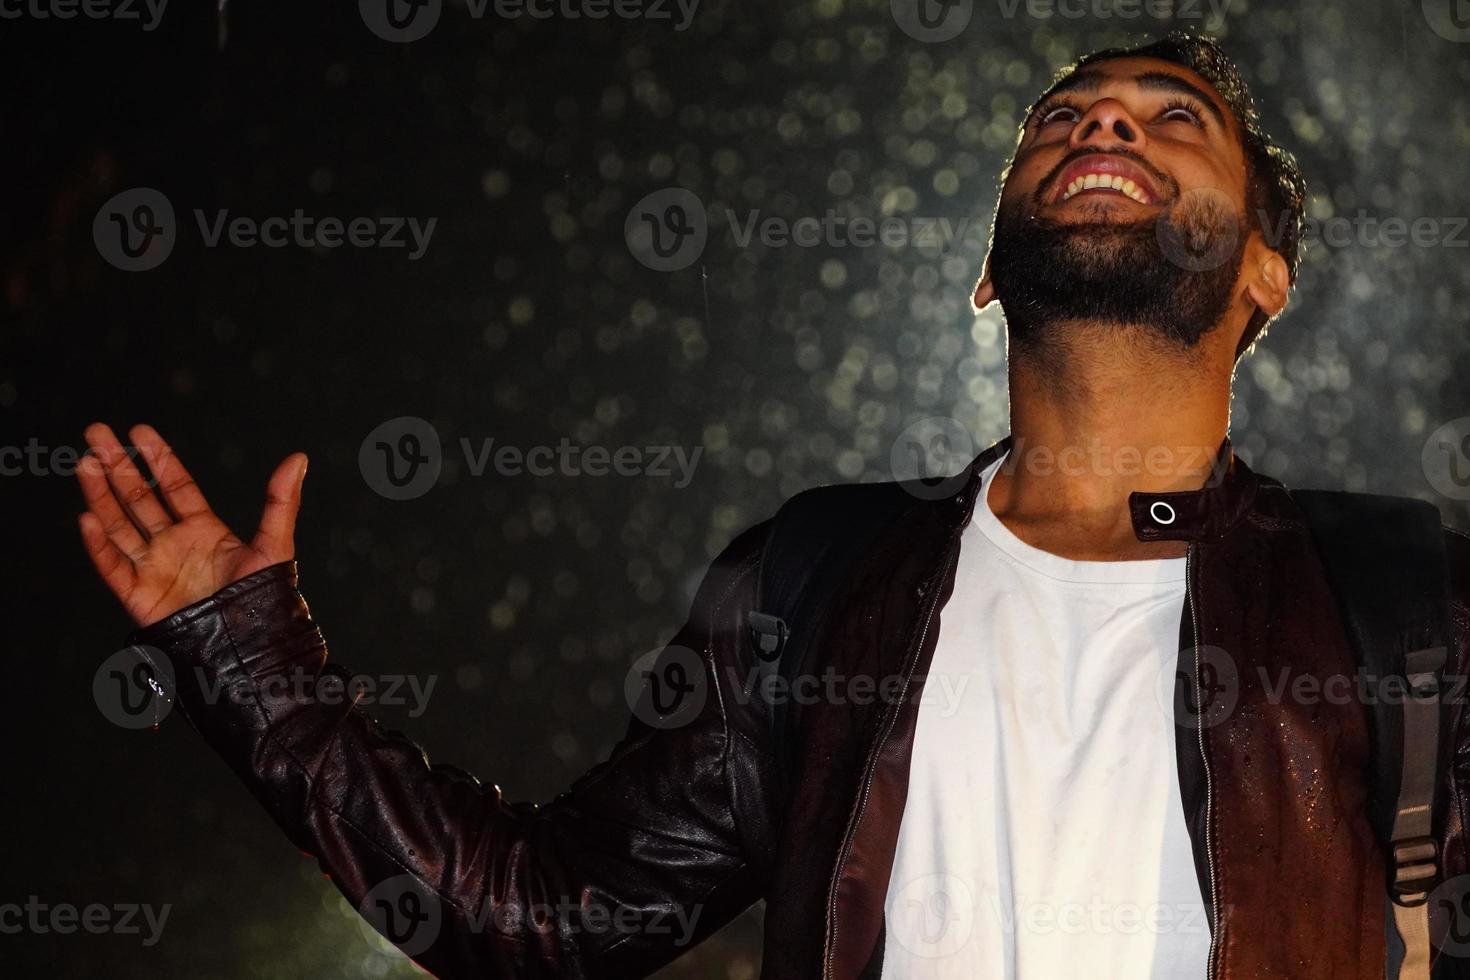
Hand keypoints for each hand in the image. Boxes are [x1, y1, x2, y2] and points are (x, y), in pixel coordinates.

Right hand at [77, 423, 307, 627]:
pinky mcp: (140, 596)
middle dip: (117, 466)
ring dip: (101, 495)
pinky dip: (99, 545)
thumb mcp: (275, 544)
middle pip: (139, 498)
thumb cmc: (264, 599)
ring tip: (85, 462)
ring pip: (119, 525)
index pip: (175, 486)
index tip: (139, 431)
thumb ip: (281, 501)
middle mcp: (175, 545)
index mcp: (205, 530)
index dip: (158, 459)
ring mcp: (155, 569)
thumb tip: (298, 457)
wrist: (249, 647)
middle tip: (96, 432)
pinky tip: (87, 516)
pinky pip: (113, 567)